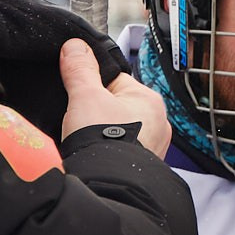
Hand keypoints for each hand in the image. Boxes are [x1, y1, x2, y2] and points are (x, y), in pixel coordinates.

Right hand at [59, 40, 169, 160]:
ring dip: (102, 135)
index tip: (76, 98)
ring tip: (85, 143)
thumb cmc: (103, 140)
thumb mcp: (85, 96)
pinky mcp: (143, 168)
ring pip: (120, 131)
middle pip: (116, 107)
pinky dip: (108, 154)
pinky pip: (122, 153)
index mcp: (149, 99)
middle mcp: (158, 123)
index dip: (90, 87)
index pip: (114, 81)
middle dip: (97, 114)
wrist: (109, 188)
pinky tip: (95, 158)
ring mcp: (153, 148)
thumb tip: (75, 46)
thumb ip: (80, 70)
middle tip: (80, 124)